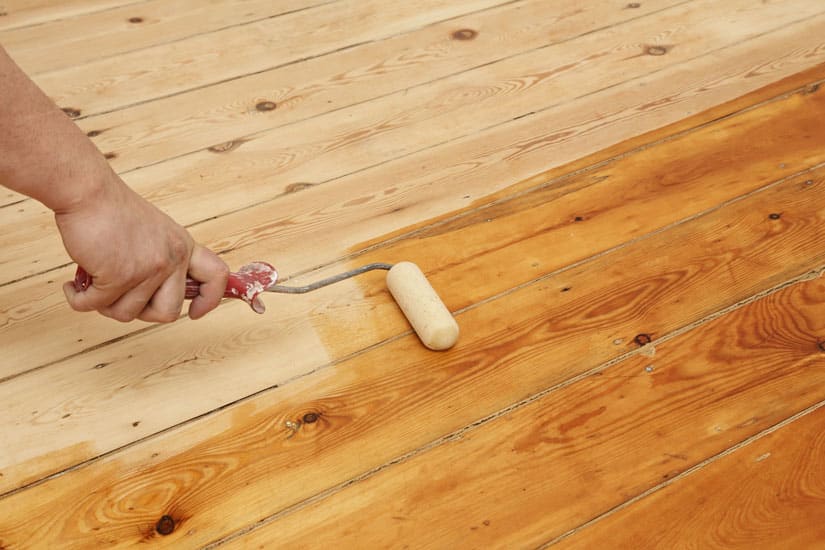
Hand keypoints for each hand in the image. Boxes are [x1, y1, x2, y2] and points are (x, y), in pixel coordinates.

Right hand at [56, 169, 228, 321]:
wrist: (89, 191)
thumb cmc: (112, 211)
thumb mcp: (155, 232)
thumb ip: (162, 260)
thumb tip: (154, 297)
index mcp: (184, 246)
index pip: (216, 277)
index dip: (209, 300)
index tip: (194, 313)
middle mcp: (172, 259)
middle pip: (167, 313)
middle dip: (141, 313)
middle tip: (120, 298)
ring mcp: (148, 269)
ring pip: (127, 314)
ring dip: (104, 305)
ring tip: (92, 285)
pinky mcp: (118, 275)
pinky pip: (95, 305)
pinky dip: (80, 300)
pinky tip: (73, 286)